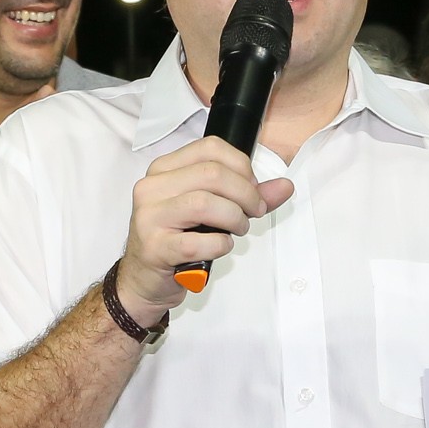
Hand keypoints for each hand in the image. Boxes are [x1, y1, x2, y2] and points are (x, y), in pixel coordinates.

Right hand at [112, 137, 292, 320]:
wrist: (144, 279)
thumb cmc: (175, 241)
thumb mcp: (208, 211)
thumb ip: (245, 196)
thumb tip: (284, 187)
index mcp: (163, 170)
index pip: (210, 148)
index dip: (241, 166)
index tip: (252, 187)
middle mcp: (152, 188)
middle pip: (211, 173)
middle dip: (245, 193)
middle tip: (253, 211)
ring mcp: (149, 217)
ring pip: (204, 203)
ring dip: (234, 218)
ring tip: (238, 229)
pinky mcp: (155, 247)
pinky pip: (199, 241)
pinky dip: (220, 244)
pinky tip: (220, 247)